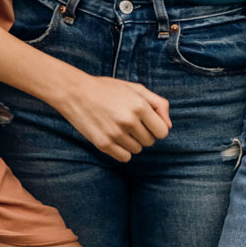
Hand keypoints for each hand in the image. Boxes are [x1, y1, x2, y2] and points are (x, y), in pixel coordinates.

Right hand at [56, 72, 171, 162]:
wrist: (76, 93)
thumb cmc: (108, 89)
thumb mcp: (136, 89)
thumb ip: (158, 104)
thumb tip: (169, 125)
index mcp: (139, 106)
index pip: (162, 132)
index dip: (157, 128)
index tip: (148, 122)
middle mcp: (129, 121)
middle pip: (150, 142)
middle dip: (144, 134)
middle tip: (131, 123)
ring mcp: (115, 134)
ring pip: (137, 150)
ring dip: (132, 142)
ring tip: (120, 128)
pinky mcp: (103, 144)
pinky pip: (124, 157)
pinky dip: (122, 151)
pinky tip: (115, 138)